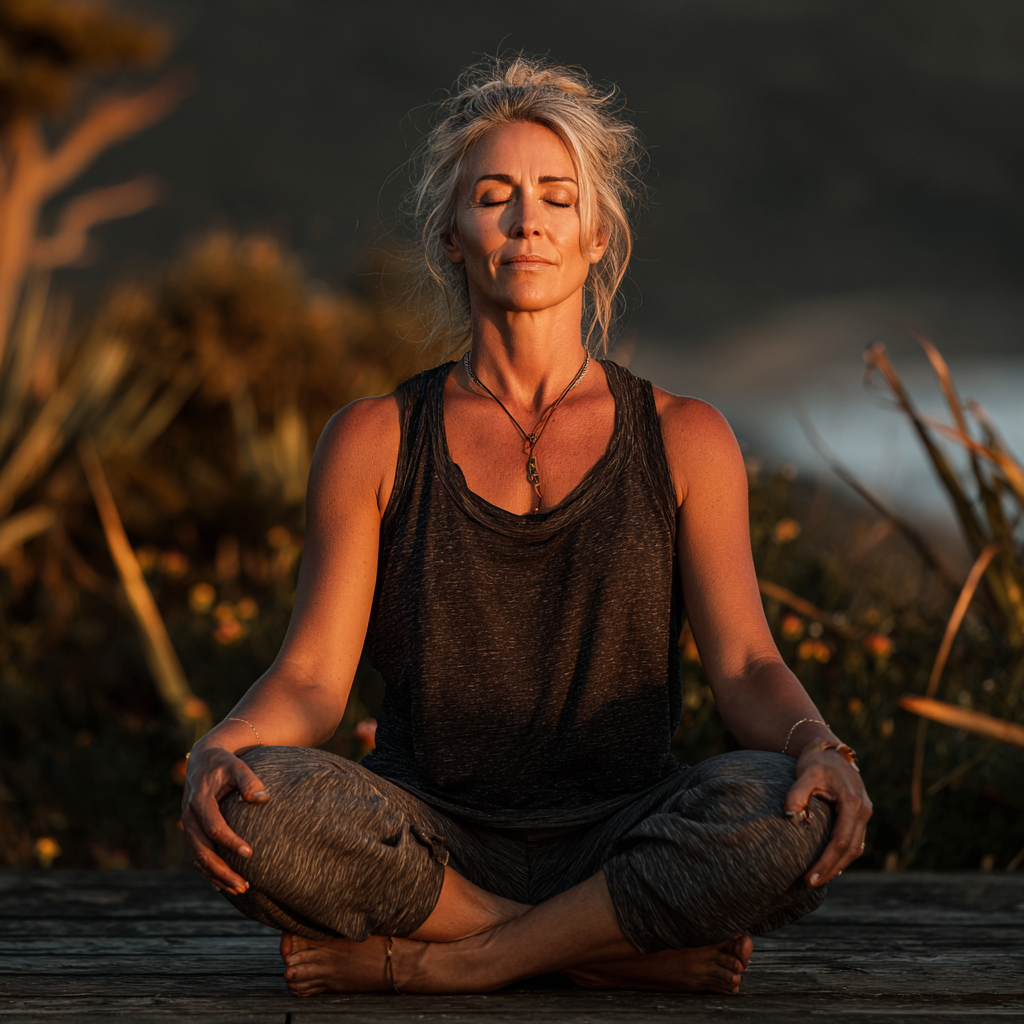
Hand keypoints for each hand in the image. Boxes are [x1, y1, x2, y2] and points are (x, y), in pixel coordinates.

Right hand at [181, 745, 268, 893]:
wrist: (203, 760)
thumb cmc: (224, 763)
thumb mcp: (236, 765)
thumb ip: (249, 780)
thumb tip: (263, 798)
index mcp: (199, 800)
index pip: (214, 826)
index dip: (230, 841)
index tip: (250, 854)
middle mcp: (189, 817)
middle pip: (202, 850)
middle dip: (222, 870)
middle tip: (245, 885)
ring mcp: (189, 827)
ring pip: (199, 859)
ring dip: (217, 876)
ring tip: (240, 889)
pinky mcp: (193, 833)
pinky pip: (199, 858)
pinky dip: (210, 873)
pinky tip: (226, 885)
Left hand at [784, 742, 871, 886]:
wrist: (830, 750)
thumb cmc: (817, 762)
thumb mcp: (806, 772)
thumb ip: (798, 792)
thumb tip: (788, 813)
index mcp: (853, 803)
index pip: (841, 841)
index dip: (826, 862)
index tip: (809, 877)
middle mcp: (864, 811)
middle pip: (851, 850)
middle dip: (831, 869)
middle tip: (810, 883)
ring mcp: (864, 814)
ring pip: (855, 848)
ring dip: (838, 865)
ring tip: (817, 878)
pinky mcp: (859, 815)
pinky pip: (854, 841)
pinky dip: (842, 855)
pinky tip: (828, 865)